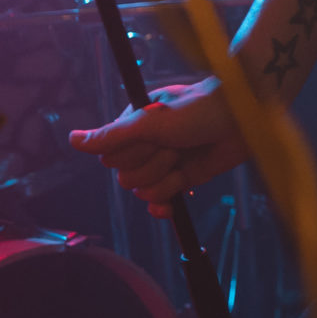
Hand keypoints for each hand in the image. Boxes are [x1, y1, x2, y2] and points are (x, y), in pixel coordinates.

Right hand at [68, 78, 245, 213]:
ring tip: (186, 159)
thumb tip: (73, 140)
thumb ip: (112, 135)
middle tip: (177, 146)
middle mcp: (146, 145)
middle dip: (153, 165)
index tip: (158, 137)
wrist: (243, 119)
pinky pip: (159, 202)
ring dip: (165, 180)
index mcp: (134, 125)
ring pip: (143, 191)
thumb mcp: (152, 121)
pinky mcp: (183, 178)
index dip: (134, 154)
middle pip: (126, 177)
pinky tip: (170, 207)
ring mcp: (164, 162)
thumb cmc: (199, 110)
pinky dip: (164, 205)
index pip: (111, 157)